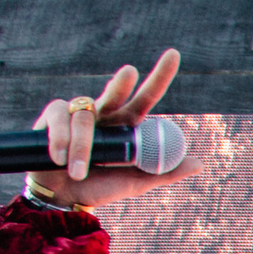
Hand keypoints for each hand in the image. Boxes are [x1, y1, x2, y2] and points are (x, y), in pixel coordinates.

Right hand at [27, 48, 197, 209]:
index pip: (146, 98)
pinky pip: (59, 118)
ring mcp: (78, 113)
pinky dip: (61, 140)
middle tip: (130, 72)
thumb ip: (163, 171)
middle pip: (116, 91)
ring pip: (84, 117)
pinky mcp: (53, 116)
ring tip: (78, 172)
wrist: (64, 199)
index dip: (160, 76)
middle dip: (122, 82)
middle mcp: (105, 113)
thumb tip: (199, 163)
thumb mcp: (136, 182)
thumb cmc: (100, 186)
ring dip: (82, 147)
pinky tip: (58, 158)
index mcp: (126, 125)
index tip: (174, 54)